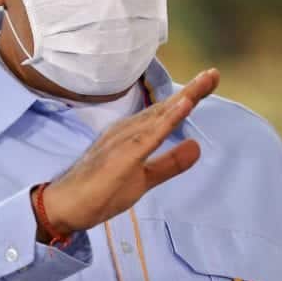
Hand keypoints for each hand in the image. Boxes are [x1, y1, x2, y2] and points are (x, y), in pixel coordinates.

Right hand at [36, 68, 219, 238]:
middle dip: (193, 90)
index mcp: (133, 134)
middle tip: (215, 74)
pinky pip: (151, 134)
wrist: (66, 206)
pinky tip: (185, 105)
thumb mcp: (145, 179)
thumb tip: (197, 146)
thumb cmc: (100, 192)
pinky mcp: (124, 154)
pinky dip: (169, 118)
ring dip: (185, 97)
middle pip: (167, 107)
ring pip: (160, 115)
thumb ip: (170, 163)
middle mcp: (129, 130)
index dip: (189, 97)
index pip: (166, 113)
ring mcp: (125, 139)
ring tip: (206, 80)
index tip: (210, 81)